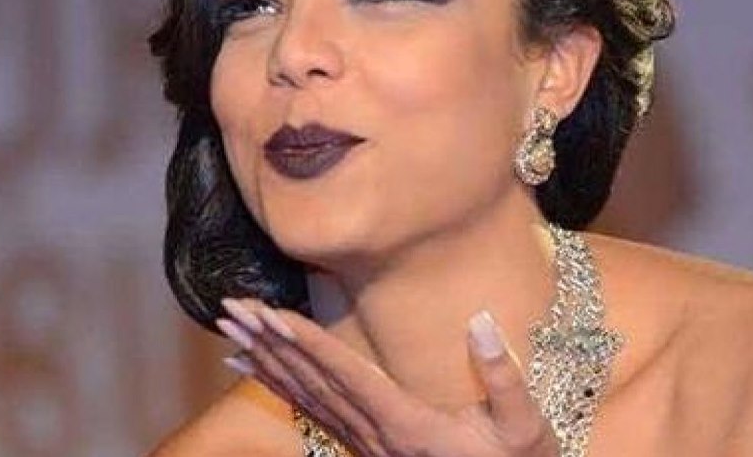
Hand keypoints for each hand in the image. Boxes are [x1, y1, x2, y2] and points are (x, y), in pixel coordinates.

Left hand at [215, 298, 559, 456]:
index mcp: (408, 426)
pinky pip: (313, 413)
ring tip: (228, 333)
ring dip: (265, 362)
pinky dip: (280, 387)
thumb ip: (502, 376)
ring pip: (306, 399)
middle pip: (312, 383)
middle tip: (230, 310)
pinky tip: (254, 368)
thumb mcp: (524, 428)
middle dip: (268, 344)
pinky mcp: (367, 447)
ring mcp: (368, 446)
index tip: (268, 312)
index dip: (305, 342)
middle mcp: (377, 437)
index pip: (346, 374)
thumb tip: (481, 321)